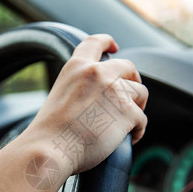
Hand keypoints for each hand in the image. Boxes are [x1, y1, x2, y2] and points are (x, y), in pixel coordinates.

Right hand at [25, 34, 147, 173]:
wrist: (50, 149)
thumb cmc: (50, 132)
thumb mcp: (60, 95)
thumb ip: (80, 87)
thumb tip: (99, 97)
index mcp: (77, 66)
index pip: (96, 42)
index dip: (108, 42)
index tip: (115, 47)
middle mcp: (98, 72)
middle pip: (128, 67)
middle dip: (133, 80)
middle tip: (130, 97)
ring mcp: (115, 91)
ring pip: (141, 93)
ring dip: (137, 107)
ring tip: (128, 124)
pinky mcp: (128, 112)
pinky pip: (142, 119)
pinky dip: (138, 130)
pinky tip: (129, 139)